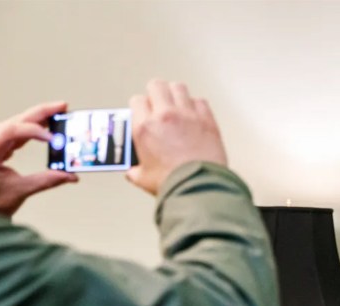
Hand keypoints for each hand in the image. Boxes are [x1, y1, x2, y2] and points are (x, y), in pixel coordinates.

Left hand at [0, 101, 77, 214]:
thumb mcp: (19, 191)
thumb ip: (46, 181)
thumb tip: (70, 175)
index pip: (11, 131)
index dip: (35, 131)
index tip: (53, 138)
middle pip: (15, 121)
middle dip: (41, 114)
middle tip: (62, 107)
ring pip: (15, 122)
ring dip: (37, 118)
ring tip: (58, 113)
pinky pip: (12, 129)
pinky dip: (30, 127)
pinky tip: (44, 123)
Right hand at [126, 79, 226, 193]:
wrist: (199, 187)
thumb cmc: (172, 183)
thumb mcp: (143, 178)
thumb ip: (134, 170)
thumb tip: (132, 172)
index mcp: (145, 127)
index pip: (137, 100)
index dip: (140, 106)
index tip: (144, 113)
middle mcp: (164, 115)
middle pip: (157, 86)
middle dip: (156, 93)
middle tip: (159, 103)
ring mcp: (187, 115)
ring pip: (179, 87)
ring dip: (176, 94)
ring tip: (177, 105)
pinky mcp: (207, 120)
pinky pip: (200, 101)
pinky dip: (197, 106)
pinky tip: (195, 115)